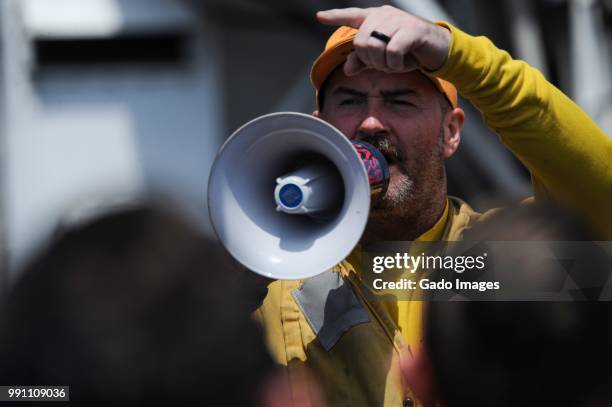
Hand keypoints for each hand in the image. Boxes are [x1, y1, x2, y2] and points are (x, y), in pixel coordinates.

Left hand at [316, 6, 450, 75]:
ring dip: (383, 63)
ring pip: (375, 46)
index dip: (335, 16)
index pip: (352, 15)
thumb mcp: (384, 58)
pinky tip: (404, 63)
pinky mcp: (411, 30)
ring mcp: (398, 20)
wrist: (438, 49)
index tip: (319, 17)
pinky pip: (392, 51)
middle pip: (361, 42)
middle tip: (385, 64)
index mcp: (377, 18)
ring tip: (395, 63)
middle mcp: (385, 15)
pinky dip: (395, 64)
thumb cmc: (409, 51)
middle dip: (370, 60)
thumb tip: (347, 69)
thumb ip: (364, 61)